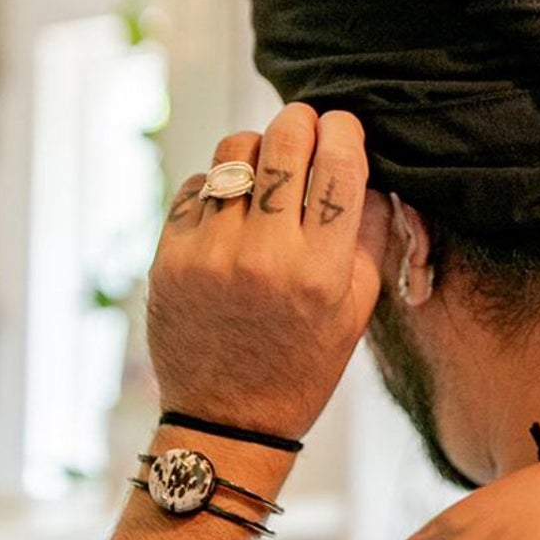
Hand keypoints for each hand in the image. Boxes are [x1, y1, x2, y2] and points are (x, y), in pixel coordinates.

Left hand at [147, 105, 390, 440]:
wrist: (228, 418)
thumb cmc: (303, 361)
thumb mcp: (357, 308)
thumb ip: (369, 233)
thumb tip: (363, 161)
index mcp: (320, 274)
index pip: (339, 168)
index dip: (344, 131)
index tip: (343, 126)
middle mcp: (264, 259)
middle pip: (283, 144)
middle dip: (299, 122)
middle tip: (303, 124)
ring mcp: (209, 256)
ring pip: (233, 152)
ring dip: (255, 149)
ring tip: (264, 172)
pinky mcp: (169, 258)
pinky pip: (196, 186)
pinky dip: (218, 187)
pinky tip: (230, 214)